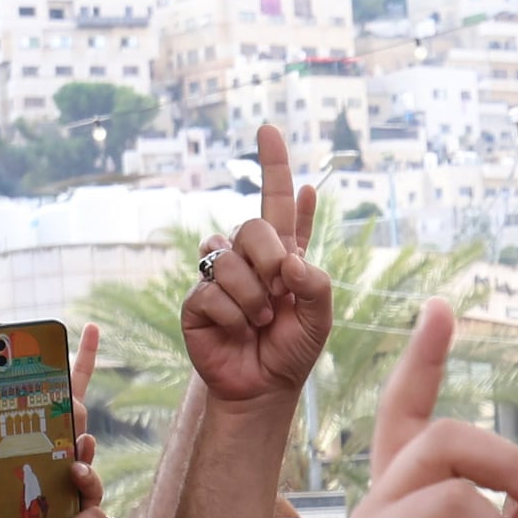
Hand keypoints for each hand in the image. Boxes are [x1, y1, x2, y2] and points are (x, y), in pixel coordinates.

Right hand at [182, 125, 332, 405]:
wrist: (263, 387)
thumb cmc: (293, 350)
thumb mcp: (321, 317)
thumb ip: (316, 283)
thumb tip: (289, 257)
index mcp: (281, 253)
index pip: (276, 202)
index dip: (275, 166)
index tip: (269, 130)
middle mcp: (247, 257)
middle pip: (252, 226)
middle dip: (269, 258)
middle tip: (279, 291)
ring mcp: (218, 276)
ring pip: (229, 261)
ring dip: (253, 298)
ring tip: (261, 322)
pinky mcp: (196, 300)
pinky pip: (212, 293)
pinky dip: (234, 316)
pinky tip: (238, 330)